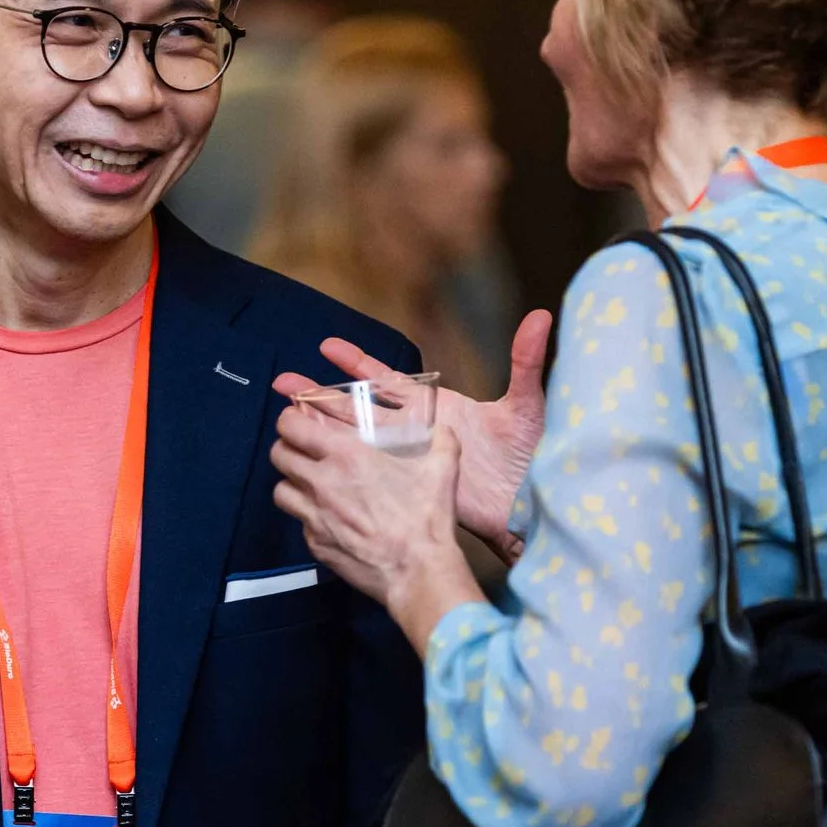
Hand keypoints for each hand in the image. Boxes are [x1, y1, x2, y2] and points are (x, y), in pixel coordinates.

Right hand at [271, 309, 551, 563]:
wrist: (530, 509)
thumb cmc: (533, 459)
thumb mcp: (527, 406)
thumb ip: (527, 361)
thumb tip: (542, 316)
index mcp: (438, 407)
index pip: (388, 380)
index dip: (357, 362)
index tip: (327, 347)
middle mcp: (418, 431)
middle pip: (359, 408)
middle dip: (321, 394)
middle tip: (284, 384)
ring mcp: (410, 460)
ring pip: (355, 439)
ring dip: (321, 428)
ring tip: (286, 417)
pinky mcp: (408, 486)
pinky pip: (367, 472)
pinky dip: (339, 464)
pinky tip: (314, 464)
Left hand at [271, 407, 483, 654]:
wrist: (417, 572)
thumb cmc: (426, 517)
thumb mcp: (442, 468)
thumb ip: (441, 440)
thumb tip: (441, 429)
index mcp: (346, 456)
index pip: (292, 427)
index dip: (290, 419)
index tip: (297, 420)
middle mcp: (321, 483)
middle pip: (278, 455)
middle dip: (287, 448)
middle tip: (304, 450)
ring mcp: (314, 517)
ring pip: (281, 491)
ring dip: (292, 483)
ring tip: (309, 484)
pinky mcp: (315, 545)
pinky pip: (301, 523)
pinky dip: (309, 517)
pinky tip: (329, 519)